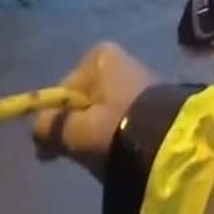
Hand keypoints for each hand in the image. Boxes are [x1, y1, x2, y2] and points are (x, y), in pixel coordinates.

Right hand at [31, 42, 157, 181]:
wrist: (174, 146)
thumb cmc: (116, 129)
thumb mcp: (72, 131)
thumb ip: (47, 127)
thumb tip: (38, 133)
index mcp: (99, 56)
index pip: (62, 91)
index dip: (55, 119)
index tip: (53, 147)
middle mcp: (122, 61)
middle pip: (84, 102)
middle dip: (79, 127)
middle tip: (81, 154)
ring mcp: (143, 81)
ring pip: (104, 113)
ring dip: (100, 135)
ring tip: (107, 157)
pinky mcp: (160, 105)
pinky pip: (126, 121)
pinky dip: (121, 137)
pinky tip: (126, 154)